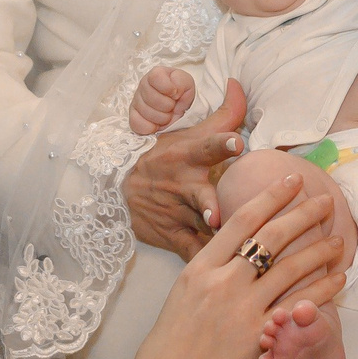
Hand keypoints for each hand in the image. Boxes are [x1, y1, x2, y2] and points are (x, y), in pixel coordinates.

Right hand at [124, 79, 246, 255]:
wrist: (119, 191)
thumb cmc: (165, 158)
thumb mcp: (187, 133)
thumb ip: (222, 114)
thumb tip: (238, 83)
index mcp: (187, 156)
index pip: (205, 146)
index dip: (220, 144)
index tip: (236, 144)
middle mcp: (181, 185)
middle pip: (198, 195)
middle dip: (207, 204)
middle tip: (216, 214)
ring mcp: (175, 213)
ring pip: (197, 228)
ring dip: (215, 238)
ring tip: (231, 251)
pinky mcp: (172, 237)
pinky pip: (193, 252)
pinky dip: (209, 263)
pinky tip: (227, 275)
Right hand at [125, 172, 348, 358]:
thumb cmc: (168, 346)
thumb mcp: (182, 294)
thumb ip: (210, 271)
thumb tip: (236, 252)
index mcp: (200, 267)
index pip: (241, 220)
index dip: (271, 197)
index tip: (291, 182)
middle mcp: (223, 282)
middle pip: (271, 237)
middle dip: (303, 214)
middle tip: (325, 201)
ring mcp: (243, 308)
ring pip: (291, 268)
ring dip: (319, 250)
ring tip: (338, 239)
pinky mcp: (259, 335)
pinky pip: (299, 305)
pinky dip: (322, 289)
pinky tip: (337, 278)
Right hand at [129, 66, 196, 136]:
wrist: (179, 108)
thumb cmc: (181, 94)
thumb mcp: (186, 83)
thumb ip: (180, 81)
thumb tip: (173, 90)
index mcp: (156, 74)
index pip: (155, 77)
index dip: (167, 88)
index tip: (175, 94)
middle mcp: (143, 85)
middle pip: (152, 98)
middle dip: (168, 106)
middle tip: (172, 106)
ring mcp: (136, 101)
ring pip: (146, 113)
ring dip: (162, 118)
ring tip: (167, 115)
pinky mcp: (133, 116)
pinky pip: (136, 124)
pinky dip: (150, 127)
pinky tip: (157, 125)